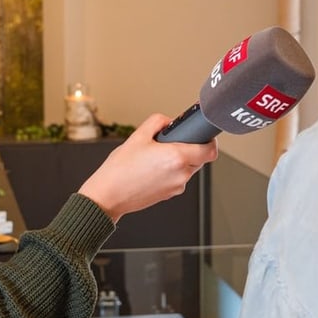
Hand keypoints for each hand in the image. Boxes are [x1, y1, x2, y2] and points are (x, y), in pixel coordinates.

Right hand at [78, 113, 217, 222]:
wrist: (108, 196)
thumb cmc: (120, 169)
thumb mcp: (138, 136)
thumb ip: (158, 122)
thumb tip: (170, 121)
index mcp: (177, 157)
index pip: (210, 150)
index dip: (209, 141)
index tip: (202, 136)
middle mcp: (181, 174)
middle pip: (200, 158)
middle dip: (190, 149)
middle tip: (171, 144)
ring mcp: (177, 187)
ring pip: (188, 169)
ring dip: (179, 161)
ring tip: (156, 158)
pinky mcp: (170, 195)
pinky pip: (178, 179)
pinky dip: (171, 172)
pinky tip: (152, 170)